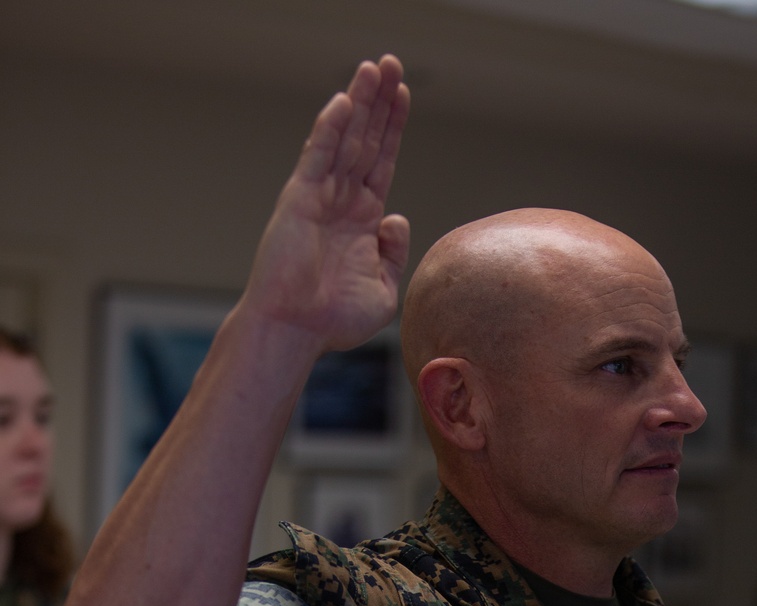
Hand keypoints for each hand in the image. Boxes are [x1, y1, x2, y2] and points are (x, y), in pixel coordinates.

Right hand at [240, 55, 410, 352]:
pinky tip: (344, 102)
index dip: (392, 128)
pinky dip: (330, 129)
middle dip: (378, 103)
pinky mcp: (299, 199)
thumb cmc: (332, 320)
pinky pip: (318, 156)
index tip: (403, 95)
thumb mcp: (382, 291)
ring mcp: (320, 197)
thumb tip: (397, 217)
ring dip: (359, 103)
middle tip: (390, 63)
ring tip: (374, 68)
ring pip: (344, 140)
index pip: (381, 162)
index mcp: (362, 221)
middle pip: (365, 140)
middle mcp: (341, 202)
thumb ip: (394, 254)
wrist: (294, 330)